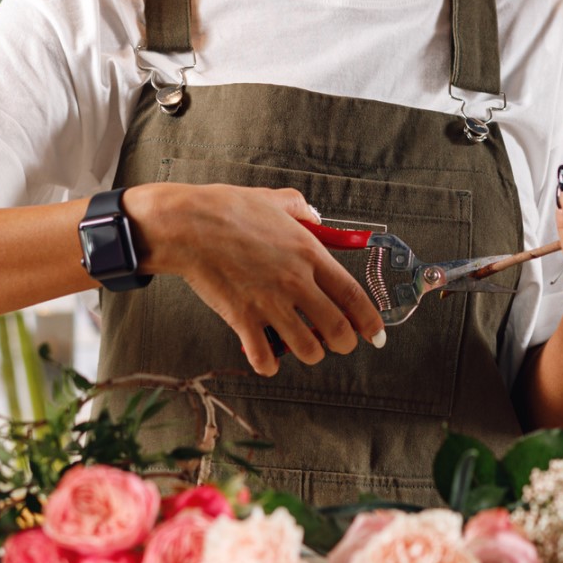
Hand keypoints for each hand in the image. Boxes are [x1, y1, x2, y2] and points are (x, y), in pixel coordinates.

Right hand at [124, 182, 386, 376]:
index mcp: (309, 254)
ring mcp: (269, 303)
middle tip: (339, 344)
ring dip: (310, 354)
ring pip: (307, 349)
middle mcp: (296, 282)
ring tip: (304, 348)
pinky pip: (264, 356)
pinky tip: (267, 358)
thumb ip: (300, 208)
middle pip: (337, 329)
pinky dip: (269, 364)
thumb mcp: (275, 199)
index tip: (375, 333)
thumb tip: (315, 216)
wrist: (188, 225)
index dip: (369, 321)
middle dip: (344, 343)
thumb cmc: (227, 209)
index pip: (353, 295)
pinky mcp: (242, 318)